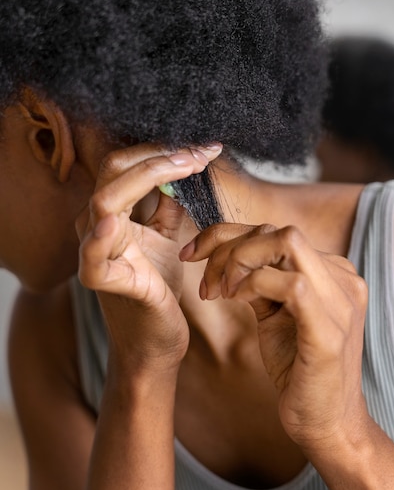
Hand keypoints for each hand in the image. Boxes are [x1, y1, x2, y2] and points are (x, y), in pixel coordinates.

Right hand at [76, 143, 221, 376]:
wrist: (155, 340)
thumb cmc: (157, 287)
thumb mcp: (167, 237)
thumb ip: (168, 204)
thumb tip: (183, 168)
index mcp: (110, 213)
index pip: (126, 165)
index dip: (163, 151)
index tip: (204, 149)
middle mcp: (96, 227)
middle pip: (115, 171)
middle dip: (162, 156)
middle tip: (202, 153)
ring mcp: (96, 254)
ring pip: (105, 200)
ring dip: (147, 177)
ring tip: (186, 166)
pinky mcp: (105, 283)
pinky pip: (93, 258)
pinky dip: (100, 239)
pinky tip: (114, 223)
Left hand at [180, 223, 368, 453]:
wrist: (326, 423)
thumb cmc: (298, 369)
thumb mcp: (276, 315)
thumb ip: (262, 281)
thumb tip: (227, 255)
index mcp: (331, 271)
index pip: (276, 232)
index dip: (227, 235)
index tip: (191, 253)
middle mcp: (342, 278)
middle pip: (278, 231)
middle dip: (227, 246)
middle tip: (206, 282)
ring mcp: (340, 301)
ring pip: (286, 242)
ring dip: (239, 261)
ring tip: (220, 292)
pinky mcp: (329, 331)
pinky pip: (290, 284)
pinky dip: (254, 284)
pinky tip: (236, 301)